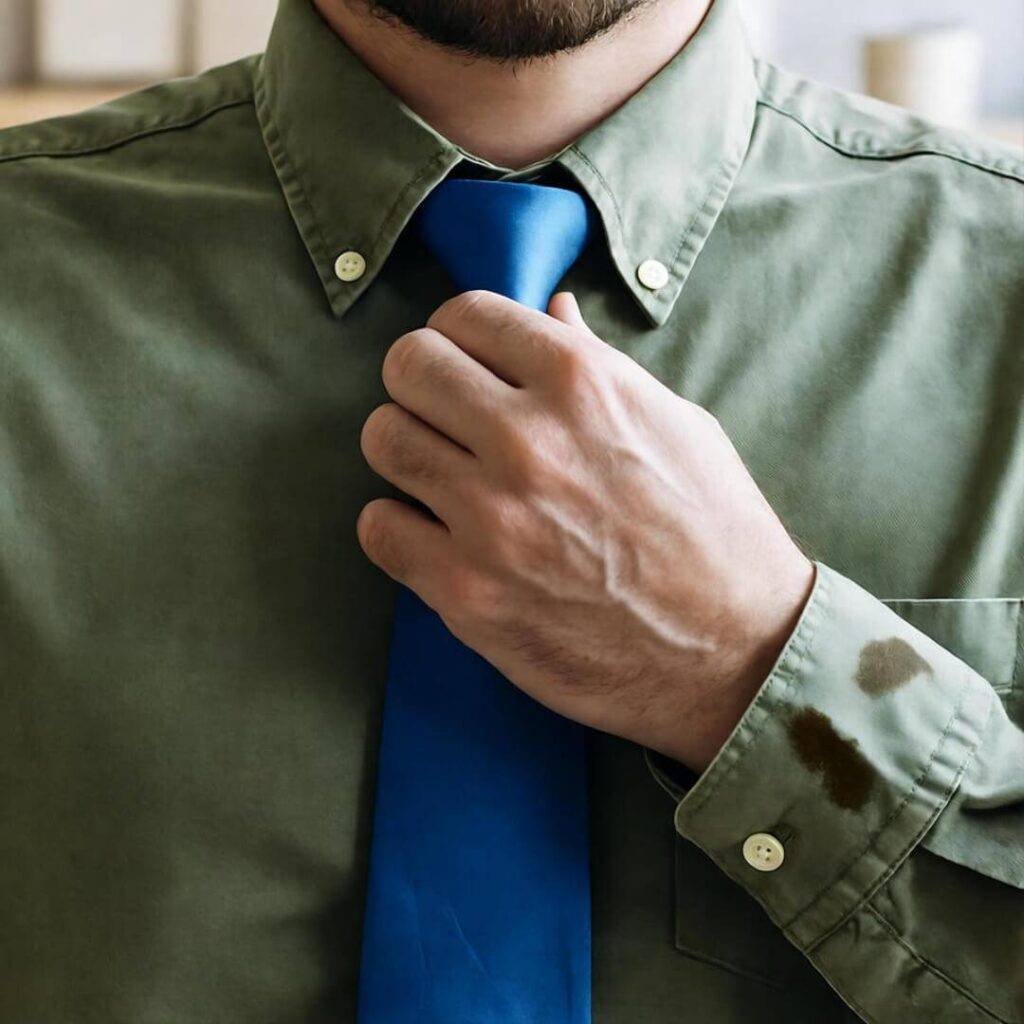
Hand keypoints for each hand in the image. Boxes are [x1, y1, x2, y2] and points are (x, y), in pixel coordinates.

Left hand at [357, 290, 814, 771]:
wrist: (735, 650)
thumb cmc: (715, 530)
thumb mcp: (675, 422)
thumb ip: (597, 362)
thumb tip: (552, 308)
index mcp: (580, 382)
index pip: (464, 313)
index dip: (458, 333)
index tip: (467, 361)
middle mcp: (526, 440)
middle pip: (408, 366)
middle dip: (420, 382)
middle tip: (443, 413)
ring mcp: (491, 518)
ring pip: (383, 440)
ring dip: (404, 449)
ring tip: (439, 473)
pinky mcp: (467, 592)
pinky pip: (378, 528)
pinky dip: (397, 525)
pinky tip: (434, 533)